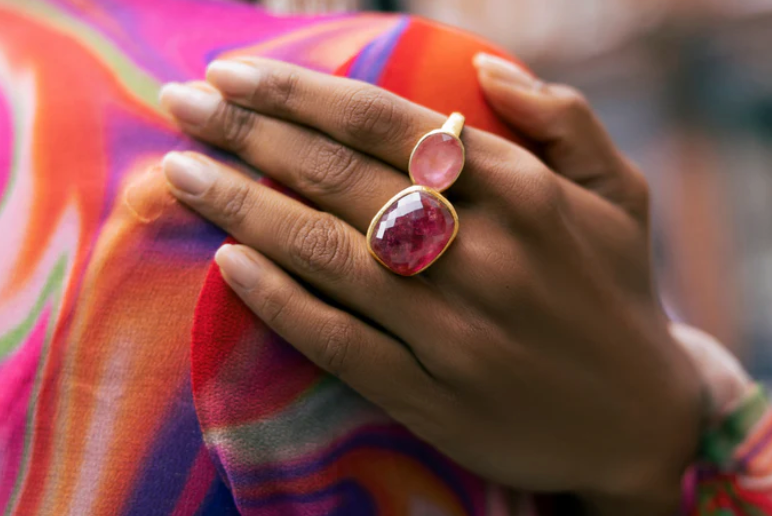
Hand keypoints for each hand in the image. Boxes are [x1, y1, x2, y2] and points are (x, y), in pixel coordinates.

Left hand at [158, 55, 701, 513]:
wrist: (639, 421)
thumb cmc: (618, 295)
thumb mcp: (618, 194)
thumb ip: (565, 117)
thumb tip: (487, 67)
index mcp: (525, 192)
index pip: (388, 123)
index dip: (301, 92)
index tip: (234, 70)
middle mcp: (485, 254)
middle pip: (341, 177)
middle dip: (249, 131)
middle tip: (182, 101)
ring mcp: (455, 330)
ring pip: (326, 254)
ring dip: (242, 206)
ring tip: (180, 171)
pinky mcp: (433, 396)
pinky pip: (339, 341)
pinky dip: (279, 300)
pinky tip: (228, 262)